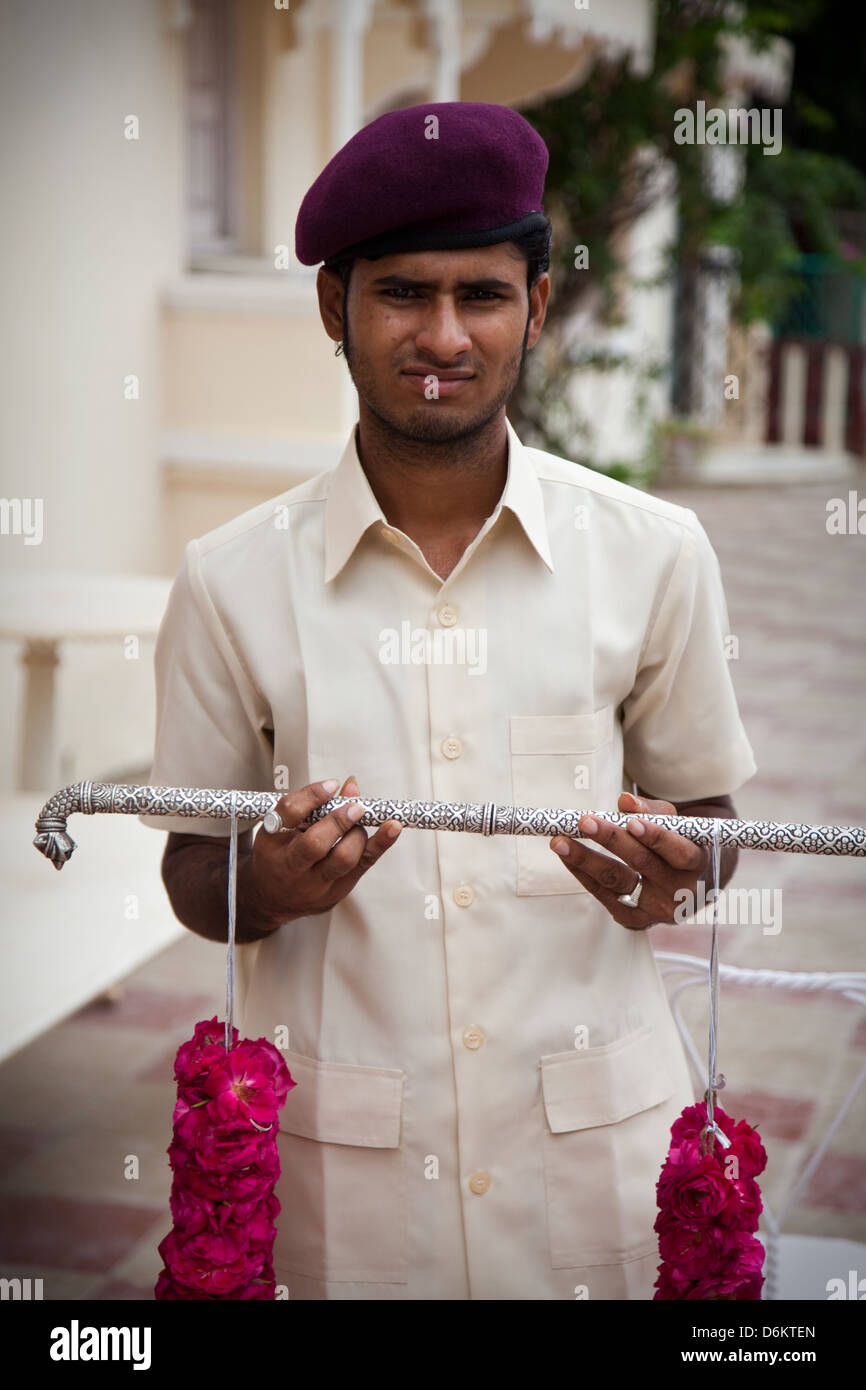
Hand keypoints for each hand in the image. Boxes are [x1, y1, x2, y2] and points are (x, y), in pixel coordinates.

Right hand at [248, 775, 401, 928]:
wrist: (272, 898)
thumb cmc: (280, 854)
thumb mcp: (283, 827)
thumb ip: (313, 804)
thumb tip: (350, 786)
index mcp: (272, 841)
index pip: (289, 813)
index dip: (312, 796)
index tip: (332, 785)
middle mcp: (291, 865)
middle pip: (315, 844)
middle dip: (339, 822)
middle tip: (354, 807)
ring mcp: (315, 882)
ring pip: (343, 858)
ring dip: (357, 833)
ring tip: (358, 821)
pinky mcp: (337, 889)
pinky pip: (363, 864)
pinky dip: (381, 843)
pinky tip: (392, 828)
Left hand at [549, 790, 709, 930]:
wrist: (693, 883)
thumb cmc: (682, 844)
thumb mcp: (677, 824)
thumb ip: (653, 811)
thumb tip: (625, 802)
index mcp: (698, 865)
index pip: (679, 852)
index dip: (656, 837)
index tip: (630, 822)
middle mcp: (681, 893)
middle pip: (643, 865)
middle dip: (611, 841)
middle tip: (585, 821)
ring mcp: (657, 910)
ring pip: (617, 882)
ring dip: (585, 860)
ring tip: (560, 841)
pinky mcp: (635, 920)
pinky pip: (605, 895)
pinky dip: (584, 874)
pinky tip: (567, 857)